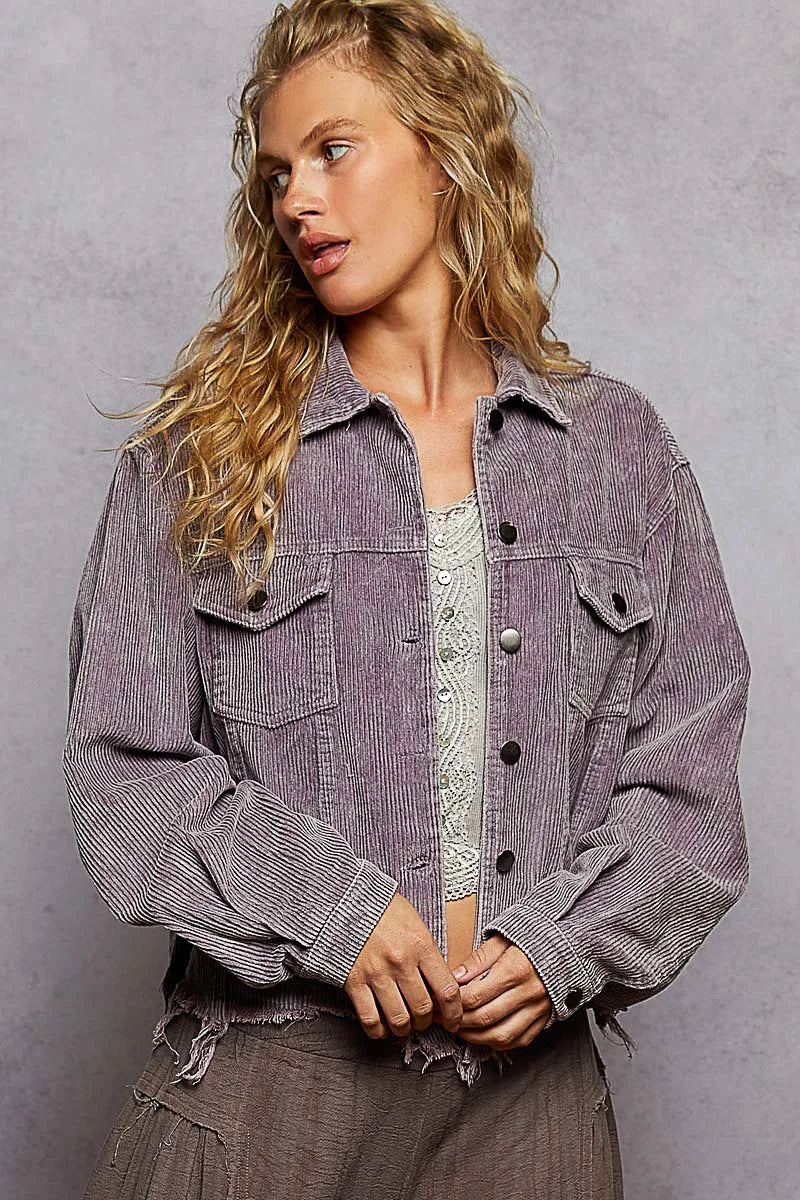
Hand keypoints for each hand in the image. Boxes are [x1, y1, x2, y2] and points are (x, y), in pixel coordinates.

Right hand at [344, 892, 463, 1039]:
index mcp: (421, 945)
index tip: (454, 1020)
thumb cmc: (385, 909)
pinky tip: (382, 1028)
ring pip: (399, 1020)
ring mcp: (377, 973)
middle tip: (424, 1019)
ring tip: (405, 1025)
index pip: (447, 990)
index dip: (454, 1013)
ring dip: (405, 1029)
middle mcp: (401, 962)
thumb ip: (429, 953)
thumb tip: (441, 984)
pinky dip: (378, 1031)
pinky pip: (370, 1019)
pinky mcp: (354, 981)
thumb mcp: (416, 923)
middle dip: (427, 1021)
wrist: (347, 898)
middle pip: (423, 1009)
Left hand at [443, 934, 553, 1050]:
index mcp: (516, 968)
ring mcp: (538, 1009)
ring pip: (501, 1034)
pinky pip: (518, 1040)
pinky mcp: (544, 1020)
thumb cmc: (532, 941)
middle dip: (459, 1021)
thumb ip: (479, 958)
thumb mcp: (503, 939)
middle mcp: (528, 992)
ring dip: (475, 1037)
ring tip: (460, 1029)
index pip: (476, 994)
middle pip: (485, 1017)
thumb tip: (456, 976)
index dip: (454, 1001)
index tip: (441, 1000)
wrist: (568, 949)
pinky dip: (497, 1042)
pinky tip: (484, 1035)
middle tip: (444, 1018)